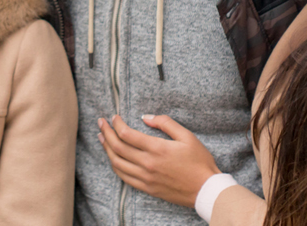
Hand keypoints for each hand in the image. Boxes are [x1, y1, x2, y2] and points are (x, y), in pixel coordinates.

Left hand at [98, 115, 219, 207]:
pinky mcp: (147, 188)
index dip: (116, 124)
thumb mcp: (187, 136)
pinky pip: (124, 177)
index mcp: (157, 149)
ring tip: (102, 138)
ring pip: (117, 163)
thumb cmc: (199, 162)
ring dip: (106, 149)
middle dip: (106, 133)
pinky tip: (113, 158)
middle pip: (117, 147)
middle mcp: (147, 164)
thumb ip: (165, 123)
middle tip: (100, 123)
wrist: (206, 189)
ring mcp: (146, 178)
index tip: (114, 117)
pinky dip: (115, 166)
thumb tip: (145, 117)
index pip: (127, 134)